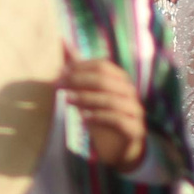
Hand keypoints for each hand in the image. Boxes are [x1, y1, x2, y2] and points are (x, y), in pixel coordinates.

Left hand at [60, 49, 145, 171]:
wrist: (120, 148)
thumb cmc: (102, 117)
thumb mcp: (89, 94)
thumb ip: (79, 71)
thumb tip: (64, 44)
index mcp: (121, 80)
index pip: (103, 66)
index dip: (81, 67)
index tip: (60, 72)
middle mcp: (130, 93)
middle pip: (106, 80)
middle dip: (80, 80)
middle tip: (59, 84)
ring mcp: (134, 111)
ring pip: (111, 100)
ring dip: (86, 98)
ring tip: (67, 100)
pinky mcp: (134, 129)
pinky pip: (117, 120)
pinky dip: (99, 117)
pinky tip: (82, 118)